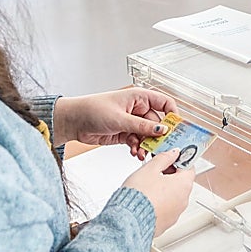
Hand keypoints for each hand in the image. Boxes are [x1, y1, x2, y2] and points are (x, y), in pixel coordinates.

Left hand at [52, 89, 176, 156]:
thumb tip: (162, 130)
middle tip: (160, 149)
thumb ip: (142, 126)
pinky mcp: (125, 134)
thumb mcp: (120, 119)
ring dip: (146, 145)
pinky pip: (138, 142)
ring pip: (147, 136)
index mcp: (139, 97)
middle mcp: (138, 109)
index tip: (177, 129)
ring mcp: (132, 122)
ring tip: (141, 153)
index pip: (164, 103)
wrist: (73, 121)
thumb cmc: (93, 110)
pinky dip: (137, 148)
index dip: (173, 115)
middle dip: (158, 137)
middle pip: (157, 124)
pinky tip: (134, 152)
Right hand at [122, 150, 194, 235]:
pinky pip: (166, 208)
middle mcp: (183, 201)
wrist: (127, 221)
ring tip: (148, 185)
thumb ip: (164, 158)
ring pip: (173, 196)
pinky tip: (147, 198)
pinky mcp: (166, 223)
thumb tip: (172, 154)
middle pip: (181, 182)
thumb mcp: (150, 169)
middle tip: (156, 169)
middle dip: (170, 174)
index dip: (179, 160)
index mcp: (183, 185)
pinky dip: (159, 202)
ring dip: (164, 188)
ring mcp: (175, 214)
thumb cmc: (139, 196)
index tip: (171, 157)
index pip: (189, 167)